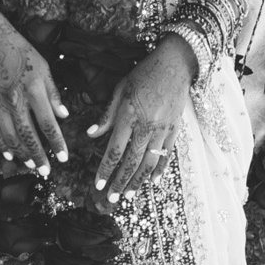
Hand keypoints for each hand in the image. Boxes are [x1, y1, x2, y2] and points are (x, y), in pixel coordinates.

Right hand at [0, 0, 68, 174]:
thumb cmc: (20, 51)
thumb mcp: (44, 67)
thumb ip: (53, 94)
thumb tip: (64, 116)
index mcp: (34, 89)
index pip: (48, 123)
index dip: (56, 143)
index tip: (63, 158)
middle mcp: (15, 99)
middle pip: (28, 135)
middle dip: (39, 156)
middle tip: (46, 172)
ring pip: (10, 137)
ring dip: (21, 154)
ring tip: (31, 166)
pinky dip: (1, 145)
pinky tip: (9, 155)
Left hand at [89, 37, 193, 202]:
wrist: (174, 65)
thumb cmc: (143, 74)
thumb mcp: (119, 89)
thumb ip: (106, 115)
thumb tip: (90, 134)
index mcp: (129, 116)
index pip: (114, 150)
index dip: (105, 170)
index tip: (98, 185)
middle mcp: (146, 126)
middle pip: (131, 162)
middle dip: (120, 183)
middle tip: (111, 199)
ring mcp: (162, 129)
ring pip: (149, 162)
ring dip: (138, 182)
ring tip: (129, 195)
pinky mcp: (174, 129)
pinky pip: (166, 154)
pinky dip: (160, 169)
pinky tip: (153, 181)